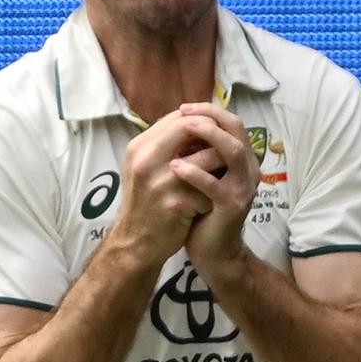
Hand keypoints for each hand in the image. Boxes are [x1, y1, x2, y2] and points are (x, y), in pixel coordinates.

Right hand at [106, 110, 216, 267]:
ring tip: (222, 174)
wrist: (135, 244)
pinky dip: (215, 193)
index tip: (214, 133)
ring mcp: (162, 181)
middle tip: (225, 149)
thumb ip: (164, 145)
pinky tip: (209, 203)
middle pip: (192, 127)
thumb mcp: (143, 168)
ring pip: (210, 155)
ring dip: (221, 164)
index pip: (177, 117)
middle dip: (214, 136)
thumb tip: (195, 121)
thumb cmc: (144, 203)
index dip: (201, 121)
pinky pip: (211, 186)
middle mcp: (147, 160)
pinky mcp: (178, 203)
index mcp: (139, 148)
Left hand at [169, 103, 260, 269]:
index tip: (183, 108)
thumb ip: (198, 153)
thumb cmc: (203, 212)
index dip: (209, 111)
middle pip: (236, 128)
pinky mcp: (232, 206)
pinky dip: (194, 172)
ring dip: (206, 135)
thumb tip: (178, 124)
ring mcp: (243, 187)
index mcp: (242, 159)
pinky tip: (175, 166)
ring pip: (231, 150)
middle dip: (209, 116)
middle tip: (183, 112)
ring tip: (182, 129)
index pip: (232, 122)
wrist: (214, 252)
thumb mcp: (202, 176)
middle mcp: (248, 169)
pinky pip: (215, 184)